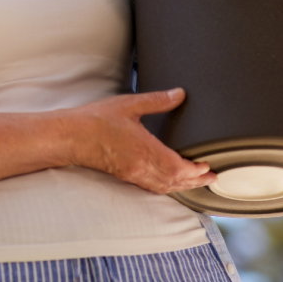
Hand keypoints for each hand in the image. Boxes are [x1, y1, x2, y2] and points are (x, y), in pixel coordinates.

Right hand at [67, 88, 215, 194]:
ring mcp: (133, 174)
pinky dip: (167, 187)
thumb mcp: (130, 105)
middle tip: (212, 178)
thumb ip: (157, 101)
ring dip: (183, 186)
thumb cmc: (97, 120)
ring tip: (197, 182)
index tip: (209, 166)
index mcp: (145, 150)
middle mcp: (141, 167)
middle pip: (175, 181)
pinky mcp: (125, 176)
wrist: (71, 137)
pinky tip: (170, 183)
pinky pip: (151, 187)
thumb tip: (179, 94)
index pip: (178, 167)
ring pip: (164, 187)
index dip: (196, 170)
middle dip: (196, 181)